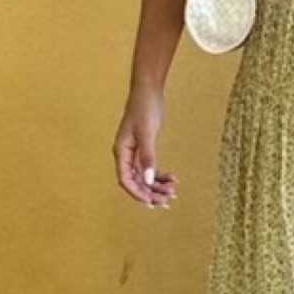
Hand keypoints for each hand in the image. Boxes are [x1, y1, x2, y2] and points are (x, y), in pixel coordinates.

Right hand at [112, 86, 178, 208]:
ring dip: (157, 186)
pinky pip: (150, 167)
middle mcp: (125, 154)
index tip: (152, 202)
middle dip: (150, 192)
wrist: (148, 90)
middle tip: (167, 200)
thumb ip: (148, 156)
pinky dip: (160, 174)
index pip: (125, 180)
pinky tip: (172, 178)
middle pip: (135, 181)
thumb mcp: (147, 133)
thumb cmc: (144, 107)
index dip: (137, 193)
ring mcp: (134, 151)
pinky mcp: (144, 147)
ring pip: (144, 176)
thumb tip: (149, 179)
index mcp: (121, 151)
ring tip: (172, 192)